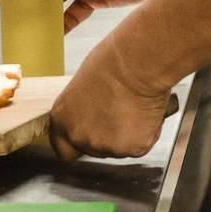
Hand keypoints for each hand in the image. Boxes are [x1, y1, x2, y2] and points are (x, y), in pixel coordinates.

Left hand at [47, 33, 170, 160]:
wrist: (139, 64)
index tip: (91, 132)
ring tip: (135, 108)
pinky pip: (140, 146)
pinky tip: (147, 112)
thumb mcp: (83, 84)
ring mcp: (105, 146)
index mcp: (63, 119)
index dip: (79, 142)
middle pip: (93, 150)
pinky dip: (147, 133)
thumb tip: (94, 110)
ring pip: (118, 149)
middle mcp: (79, 136)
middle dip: (106, 137)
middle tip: (119, 114)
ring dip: (127, 135)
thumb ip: (83, 107)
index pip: (64, 148)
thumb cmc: (114, 61)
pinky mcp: (131, 148)